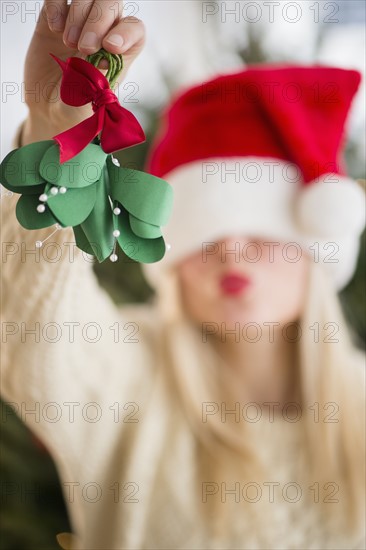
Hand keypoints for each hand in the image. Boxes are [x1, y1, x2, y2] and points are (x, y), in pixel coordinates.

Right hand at [22, 0, 144, 144]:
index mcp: (122, 51)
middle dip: (98, 22)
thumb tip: (101, 58)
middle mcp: (104, 31)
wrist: (49, 108)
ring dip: (78, 16)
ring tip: (68, 42)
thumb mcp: (92, 99)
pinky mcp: (56, 16)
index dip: (126, 32)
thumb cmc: (78, 106)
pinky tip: (54, 29)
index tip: (111, 48)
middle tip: (84, 48)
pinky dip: (56, 7)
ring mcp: (80, 20)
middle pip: (111, 3)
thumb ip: (100, 78)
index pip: (135, 28)